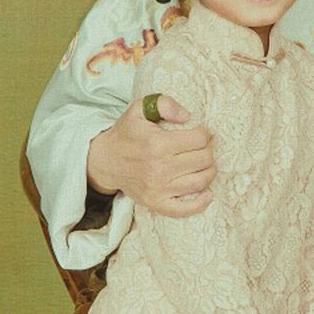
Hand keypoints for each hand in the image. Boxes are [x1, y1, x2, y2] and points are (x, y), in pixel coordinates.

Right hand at [86, 92, 216, 215]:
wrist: (105, 160)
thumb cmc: (127, 133)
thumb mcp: (139, 109)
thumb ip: (164, 103)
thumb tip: (186, 116)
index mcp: (157, 144)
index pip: (199, 139)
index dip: (205, 133)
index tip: (201, 133)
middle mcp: (159, 168)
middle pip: (203, 160)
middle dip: (208, 151)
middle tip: (203, 147)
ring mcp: (158, 189)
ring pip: (200, 182)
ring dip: (209, 171)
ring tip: (204, 164)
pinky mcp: (155, 203)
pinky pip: (183, 209)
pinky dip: (200, 204)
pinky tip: (207, 194)